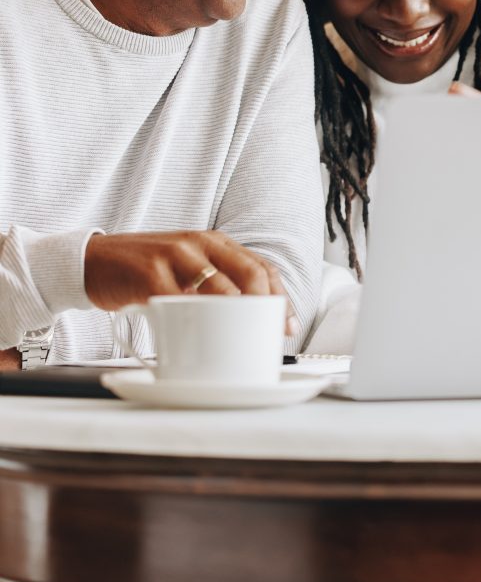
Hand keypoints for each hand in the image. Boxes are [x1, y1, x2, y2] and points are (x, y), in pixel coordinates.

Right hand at [84, 231, 299, 336]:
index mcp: (215, 242)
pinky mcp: (150, 274)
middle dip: (268, 305)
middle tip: (270, 333)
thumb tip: (251, 318)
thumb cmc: (146, 270)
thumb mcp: (188, 267)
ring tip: (247, 339)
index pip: (260, 266)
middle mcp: (200, 244)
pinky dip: (195, 320)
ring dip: (238, 315)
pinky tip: (202, 337)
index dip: (280, 296)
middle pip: (249, 272)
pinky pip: (180, 300)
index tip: (287, 324)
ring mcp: (175, 256)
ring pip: (220, 286)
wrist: (92, 261)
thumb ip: (216, 282)